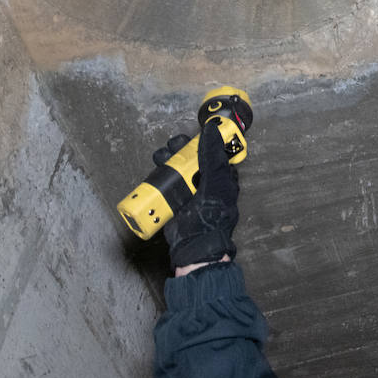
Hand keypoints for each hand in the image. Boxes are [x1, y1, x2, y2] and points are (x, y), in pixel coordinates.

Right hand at [160, 119, 238, 270]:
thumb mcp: (216, 183)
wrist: (194, 248)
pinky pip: (165, 182)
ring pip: (176, 167)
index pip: (213, 152)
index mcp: (222, 177)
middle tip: (173, 145)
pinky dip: (158, 173)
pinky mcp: (174, 199)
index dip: (204, 140)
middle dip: (180, 148)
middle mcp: (205, 181)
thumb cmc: (211, 217)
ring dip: (167, 158)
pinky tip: (155, 168)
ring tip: (161, 156)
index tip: (193, 134)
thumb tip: (211, 130)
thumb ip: (213, 157)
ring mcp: (189, 190)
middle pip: (192, 157)